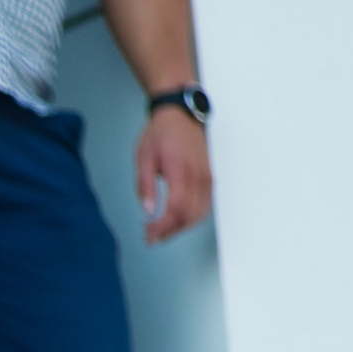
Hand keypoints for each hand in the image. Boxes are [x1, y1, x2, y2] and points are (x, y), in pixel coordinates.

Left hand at [136, 105, 211, 243]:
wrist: (181, 115)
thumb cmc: (160, 134)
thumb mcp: (144, 158)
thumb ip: (145, 186)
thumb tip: (147, 210)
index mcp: (180, 170)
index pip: (176, 208)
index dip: (162, 226)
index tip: (148, 235)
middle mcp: (198, 175)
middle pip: (189, 215)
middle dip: (170, 231)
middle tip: (151, 237)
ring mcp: (206, 177)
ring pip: (199, 213)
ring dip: (181, 226)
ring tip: (161, 231)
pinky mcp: (208, 177)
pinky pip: (204, 204)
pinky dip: (191, 217)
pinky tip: (176, 219)